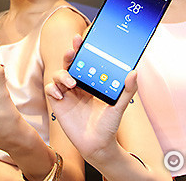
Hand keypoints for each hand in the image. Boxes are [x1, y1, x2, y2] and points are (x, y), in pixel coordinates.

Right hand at [45, 35, 137, 163]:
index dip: (81, 49)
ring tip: (72, 83)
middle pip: (69, 63)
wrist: (98, 146)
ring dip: (63, 74)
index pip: (84, 60)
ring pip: (58, 74)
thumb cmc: (109, 126)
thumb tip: (134, 72)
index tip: (81, 39)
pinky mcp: (58, 103)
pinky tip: (62, 96)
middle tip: (73, 50)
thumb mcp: (120, 106)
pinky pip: (51, 89)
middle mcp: (78, 85)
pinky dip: (54, 89)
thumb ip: (127, 90)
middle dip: (70, 54)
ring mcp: (67, 94)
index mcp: (91, 81)